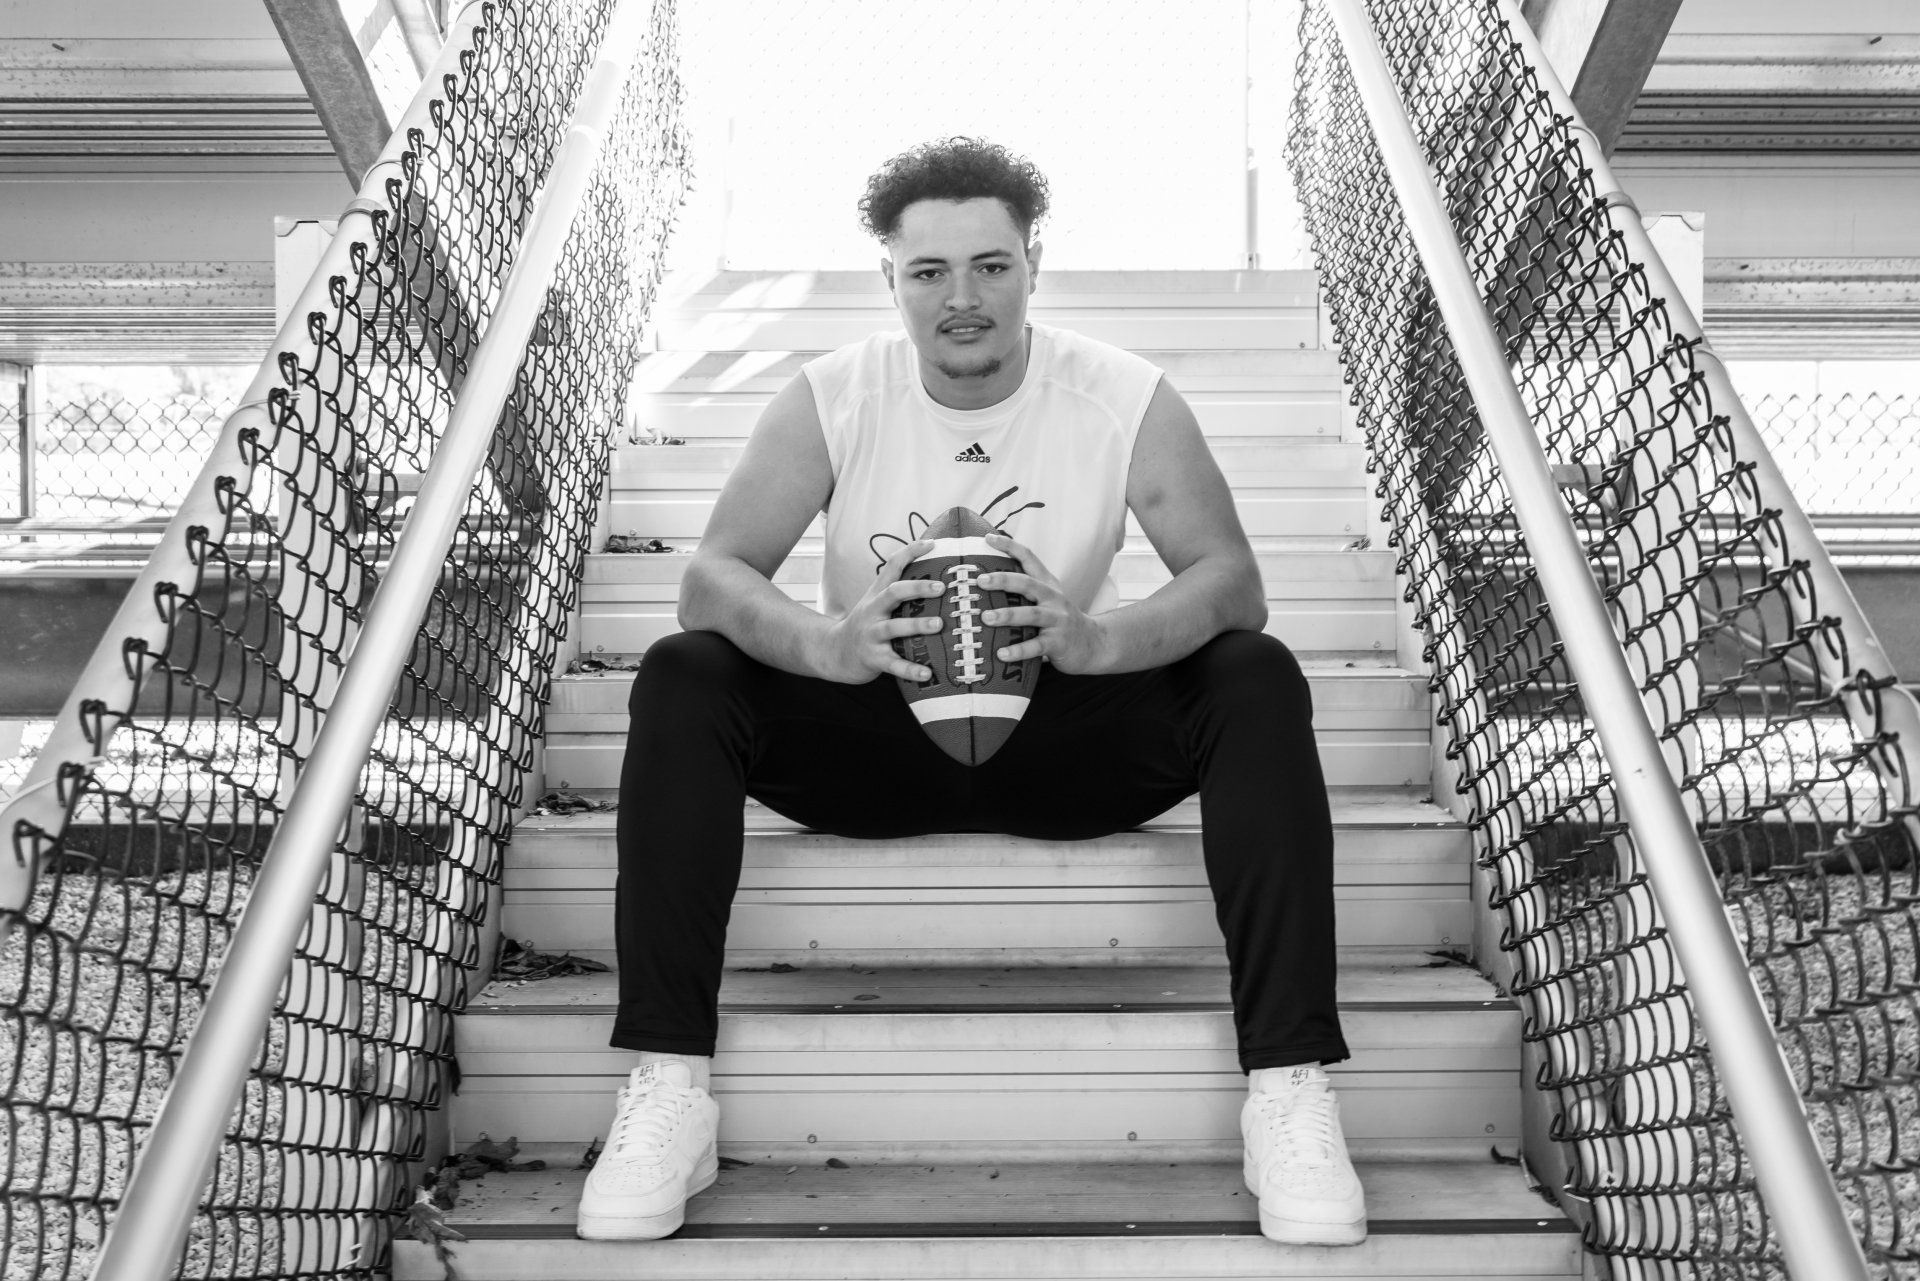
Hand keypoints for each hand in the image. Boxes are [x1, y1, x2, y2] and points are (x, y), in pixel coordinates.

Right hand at [811, 539, 945, 683]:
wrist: (833, 653)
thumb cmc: (866, 626)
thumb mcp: (876, 604)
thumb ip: (899, 594)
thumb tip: (936, 579)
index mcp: (876, 595)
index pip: (892, 567)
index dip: (910, 552)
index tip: (931, 543)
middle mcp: (873, 611)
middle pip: (893, 593)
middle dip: (917, 588)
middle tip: (941, 587)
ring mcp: (871, 635)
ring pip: (894, 627)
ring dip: (917, 625)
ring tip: (939, 624)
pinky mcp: (873, 658)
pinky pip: (893, 664)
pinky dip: (910, 669)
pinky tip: (927, 673)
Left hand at [978, 533, 1111, 673]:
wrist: (1095, 644)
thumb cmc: (1060, 621)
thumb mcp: (1048, 600)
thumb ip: (1025, 592)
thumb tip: (988, 583)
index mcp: (1048, 585)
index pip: (1029, 558)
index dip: (1010, 546)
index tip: (988, 538)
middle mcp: (1053, 598)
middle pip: (1028, 584)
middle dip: (1004, 580)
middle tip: (980, 581)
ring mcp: (1057, 620)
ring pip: (1031, 614)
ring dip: (1007, 615)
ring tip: (986, 617)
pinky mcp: (1058, 643)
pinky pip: (1037, 646)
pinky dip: (1019, 650)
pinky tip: (1002, 654)